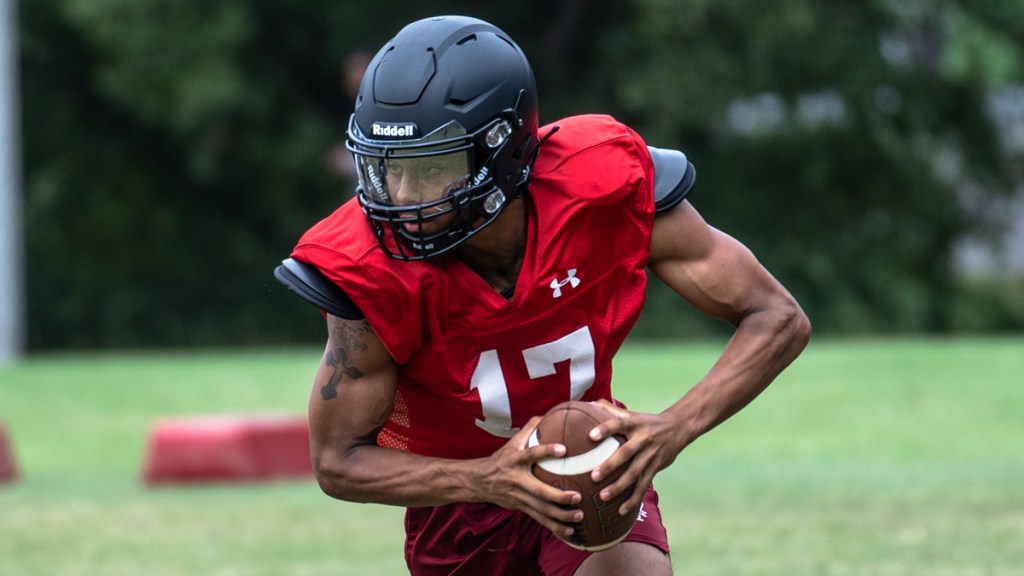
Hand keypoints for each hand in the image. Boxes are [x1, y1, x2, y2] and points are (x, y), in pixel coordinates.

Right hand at [476, 416, 583, 538]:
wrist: (479, 481)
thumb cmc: (502, 458)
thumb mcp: (512, 442)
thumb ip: (530, 429)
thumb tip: (549, 414)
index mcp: (516, 460)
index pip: (531, 454)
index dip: (547, 451)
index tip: (564, 450)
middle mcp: (517, 480)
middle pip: (539, 491)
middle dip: (558, 496)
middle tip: (577, 496)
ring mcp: (519, 497)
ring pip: (541, 509)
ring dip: (561, 516)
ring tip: (579, 516)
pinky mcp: (521, 508)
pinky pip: (540, 520)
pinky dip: (555, 527)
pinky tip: (571, 533)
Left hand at [587, 400, 683, 515]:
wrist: (678, 427)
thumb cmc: (647, 421)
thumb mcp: (632, 413)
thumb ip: (610, 410)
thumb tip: (588, 403)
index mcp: (634, 424)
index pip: (618, 424)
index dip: (605, 429)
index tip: (591, 436)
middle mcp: (642, 439)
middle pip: (625, 453)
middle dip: (609, 465)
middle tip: (593, 476)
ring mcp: (650, 455)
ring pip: (634, 473)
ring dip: (619, 486)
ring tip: (603, 497)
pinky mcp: (655, 467)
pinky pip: (643, 485)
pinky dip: (633, 499)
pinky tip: (621, 510)